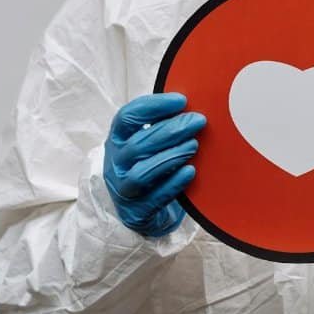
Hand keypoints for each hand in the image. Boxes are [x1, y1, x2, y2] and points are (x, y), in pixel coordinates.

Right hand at [103, 93, 205, 236]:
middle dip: (171, 130)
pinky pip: (155, 197)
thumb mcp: (146, 142)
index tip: (181, 101)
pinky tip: (190, 171)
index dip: (154, 106)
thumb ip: (161, 124)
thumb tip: (190, 106)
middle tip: (197, 121)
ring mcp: (123, 189)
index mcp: (117, 139)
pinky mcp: (136, 212)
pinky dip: (173, 183)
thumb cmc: (146, 165)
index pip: (127, 117)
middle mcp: (116, 164)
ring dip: (170, 156)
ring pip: (142, 172)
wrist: (136, 209)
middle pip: (139, 144)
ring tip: (194, 145)